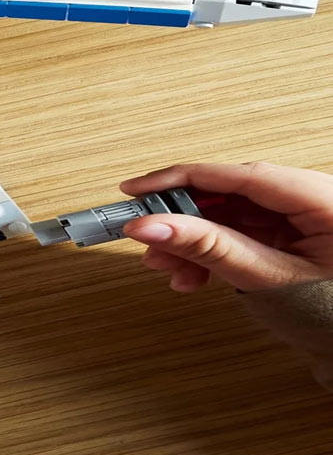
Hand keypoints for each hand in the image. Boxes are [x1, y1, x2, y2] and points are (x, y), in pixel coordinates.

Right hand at [118, 162, 332, 292]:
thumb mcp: (267, 279)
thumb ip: (209, 248)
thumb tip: (151, 226)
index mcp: (325, 200)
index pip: (241, 175)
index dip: (183, 178)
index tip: (139, 189)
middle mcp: (316, 198)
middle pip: (232, 193)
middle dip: (186, 219)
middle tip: (150, 238)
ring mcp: (306, 214)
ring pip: (232, 212)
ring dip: (195, 239)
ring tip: (171, 268)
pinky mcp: (295, 229)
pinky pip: (244, 228)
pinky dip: (215, 249)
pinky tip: (194, 272)